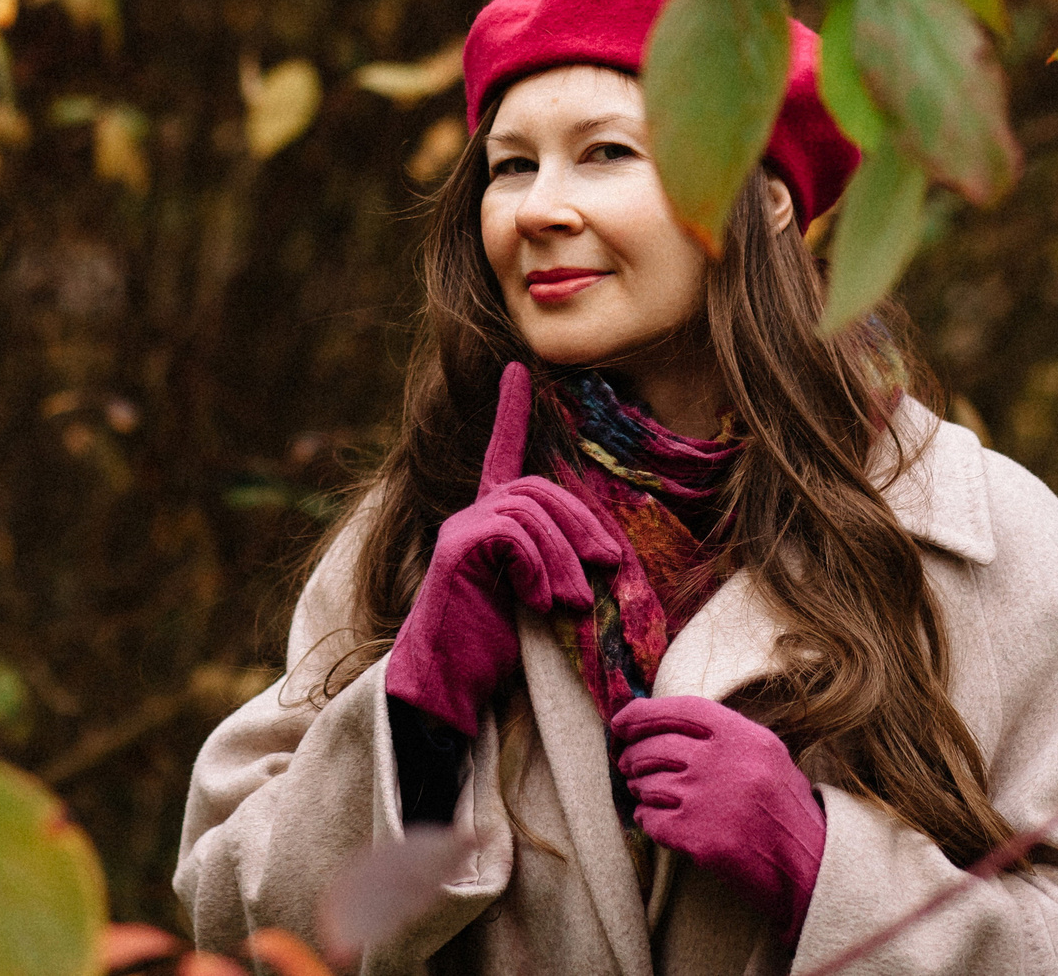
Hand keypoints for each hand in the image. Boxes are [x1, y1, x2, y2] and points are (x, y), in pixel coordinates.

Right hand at [383, 364, 623, 735]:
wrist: (449, 686)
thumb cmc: (496, 647)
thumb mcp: (537, 596)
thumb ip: (556, 563)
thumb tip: (606, 554)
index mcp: (491, 522)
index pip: (500, 453)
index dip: (509, 410)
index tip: (518, 370)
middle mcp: (472, 516)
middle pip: (537, 489)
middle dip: (581, 524)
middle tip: (608, 568)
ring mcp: (461, 530)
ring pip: (529, 511)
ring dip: (564, 559)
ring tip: (571, 603)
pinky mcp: (457, 551)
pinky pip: (512, 535)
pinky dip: (538, 568)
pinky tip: (538, 603)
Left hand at [609, 696, 826, 943]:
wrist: (812, 871)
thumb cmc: (785, 812)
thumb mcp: (767, 757)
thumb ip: (721, 736)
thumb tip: (658, 723)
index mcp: (744, 737)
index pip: (679, 708)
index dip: (641, 713)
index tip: (620, 722)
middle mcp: (724, 762)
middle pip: (652, 746)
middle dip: (632, 757)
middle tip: (630, 766)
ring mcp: (709, 799)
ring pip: (645, 782)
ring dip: (640, 789)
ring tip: (651, 795)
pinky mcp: (698, 837)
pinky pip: (649, 818)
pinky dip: (648, 820)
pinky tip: (662, 823)